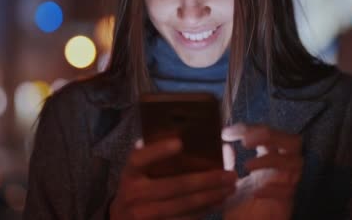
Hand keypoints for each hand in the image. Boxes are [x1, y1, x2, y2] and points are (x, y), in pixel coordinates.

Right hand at [110, 138, 237, 219]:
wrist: (121, 219)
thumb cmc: (138, 186)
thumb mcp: (138, 172)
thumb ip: (155, 158)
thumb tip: (191, 139)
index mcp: (130, 172)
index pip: (140, 158)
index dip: (158, 151)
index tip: (180, 143)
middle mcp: (133, 193)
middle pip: (173, 185)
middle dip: (206, 180)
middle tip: (230, 174)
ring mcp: (142, 214)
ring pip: (183, 205)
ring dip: (210, 196)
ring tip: (229, 188)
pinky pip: (184, 219)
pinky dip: (203, 211)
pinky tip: (218, 202)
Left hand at [221, 124, 302, 219]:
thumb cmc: (242, 208)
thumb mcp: (231, 182)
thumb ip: (229, 163)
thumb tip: (226, 145)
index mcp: (270, 158)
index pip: (268, 133)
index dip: (249, 128)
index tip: (225, 133)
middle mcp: (283, 168)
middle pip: (292, 142)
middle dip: (270, 136)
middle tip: (245, 141)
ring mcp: (289, 184)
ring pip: (293, 163)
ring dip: (270, 161)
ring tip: (247, 166)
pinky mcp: (289, 202)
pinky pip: (289, 191)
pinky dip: (274, 189)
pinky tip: (256, 193)